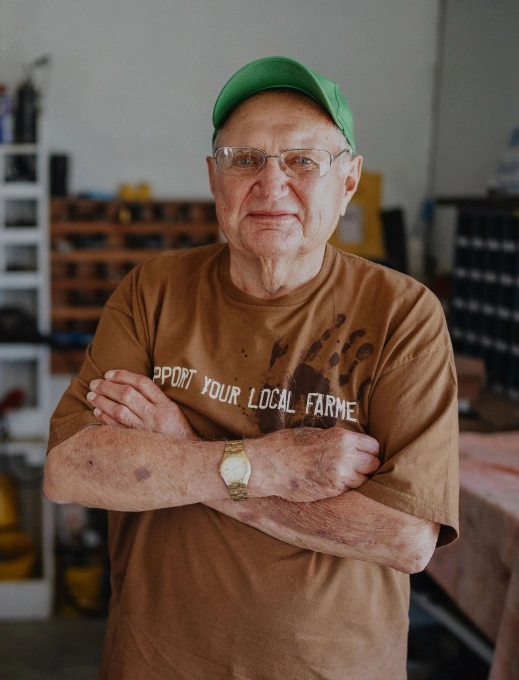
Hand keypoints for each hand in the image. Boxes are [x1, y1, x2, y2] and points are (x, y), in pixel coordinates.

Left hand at [87, 369, 199, 439]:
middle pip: (127, 395)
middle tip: (94, 383)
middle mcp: (154, 415)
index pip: (142, 383)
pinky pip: (118, 428)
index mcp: (165, 404)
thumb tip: (129, 384)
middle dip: (108, 387)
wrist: (185, 453)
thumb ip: (155, 397)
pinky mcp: (138, 442)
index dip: (123, 376)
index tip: (109, 374)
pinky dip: (105, 418)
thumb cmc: (177, 428)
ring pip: (120, 411)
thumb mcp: (172, 408)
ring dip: (103, 401)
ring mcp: (145, 429)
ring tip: (91, 395)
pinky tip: (97, 411)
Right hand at [246, 427, 379, 501]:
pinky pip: (348, 491)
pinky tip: (332, 482)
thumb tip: (352, 446)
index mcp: (342, 438)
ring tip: (344, 475)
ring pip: (364, 481)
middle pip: (374, 465)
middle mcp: (345, 457)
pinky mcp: (331, 492)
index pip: (373, 446)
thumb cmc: (287, 445)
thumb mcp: (315, 433)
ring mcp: (339, 477)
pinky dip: (344, 488)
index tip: (364, 452)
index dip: (369, 450)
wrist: (268, 465)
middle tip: (358, 466)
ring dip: (358, 479)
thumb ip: (337, 440)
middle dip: (368, 466)